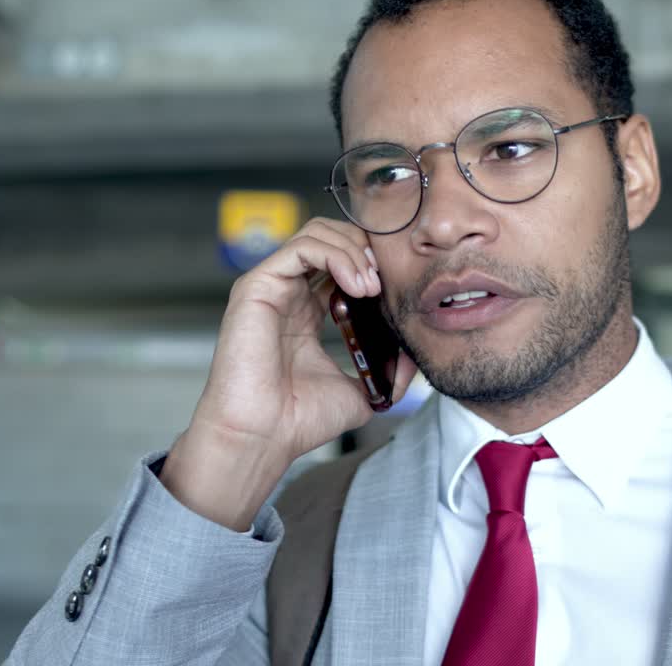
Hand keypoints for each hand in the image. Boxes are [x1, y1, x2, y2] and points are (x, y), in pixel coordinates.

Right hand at [159, 218, 417, 528]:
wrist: (263, 437)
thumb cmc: (297, 420)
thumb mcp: (360, 390)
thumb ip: (388, 370)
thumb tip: (414, 354)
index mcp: (306, 311)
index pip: (341, 262)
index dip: (371, 265)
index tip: (394, 289)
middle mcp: (286, 293)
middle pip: (329, 237)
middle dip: (364, 250)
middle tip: (385, 283)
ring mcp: (269, 287)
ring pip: (316, 234)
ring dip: (353, 252)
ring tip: (372, 286)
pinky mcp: (256, 286)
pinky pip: (301, 247)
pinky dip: (336, 256)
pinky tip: (356, 284)